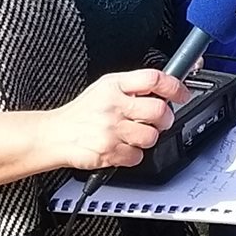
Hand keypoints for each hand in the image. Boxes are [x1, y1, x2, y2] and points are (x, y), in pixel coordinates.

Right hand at [42, 68, 189, 170]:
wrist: (54, 135)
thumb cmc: (81, 113)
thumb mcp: (103, 89)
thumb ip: (131, 88)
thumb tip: (163, 91)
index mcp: (113, 86)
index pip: (153, 79)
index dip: (174, 86)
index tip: (181, 94)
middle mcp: (113, 105)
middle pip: (159, 111)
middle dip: (164, 119)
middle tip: (158, 121)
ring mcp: (111, 130)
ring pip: (152, 136)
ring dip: (147, 138)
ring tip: (133, 135)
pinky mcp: (109, 152)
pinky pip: (138, 156)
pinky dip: (133, 155)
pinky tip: (121, 147)